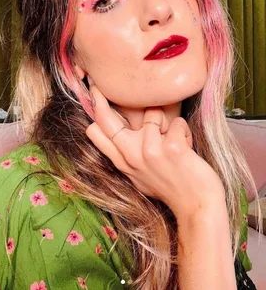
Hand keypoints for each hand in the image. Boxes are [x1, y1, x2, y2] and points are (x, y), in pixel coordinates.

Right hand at [85, 83, 224, 218]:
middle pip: (105, 119)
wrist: (197, 207)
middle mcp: (131, 156)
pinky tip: (186, 147)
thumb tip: (118, 139)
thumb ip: (126, 157)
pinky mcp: (171, 148)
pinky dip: (184, 131)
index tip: (95, 95)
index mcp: (122, 162)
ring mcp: (150, 152)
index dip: (94, 112)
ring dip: (168, 124)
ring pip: (152, 113)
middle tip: (98, 86)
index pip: (95, 132)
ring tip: (174, 142)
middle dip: (100, 98)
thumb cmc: (172, 190)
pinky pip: (176, 122)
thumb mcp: (138, 177)